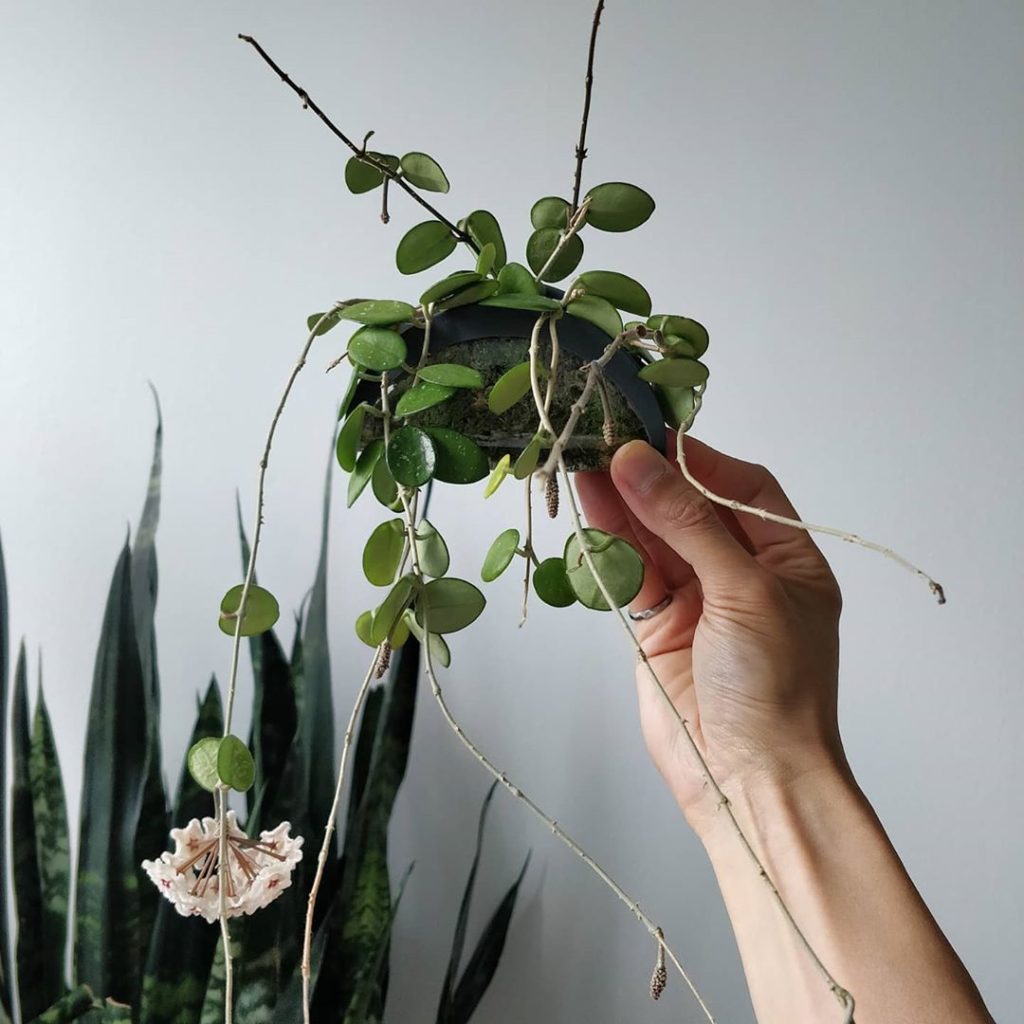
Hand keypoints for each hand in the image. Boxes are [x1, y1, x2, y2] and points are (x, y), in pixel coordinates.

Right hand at [576, 437, 846, 832]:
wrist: (749, 781)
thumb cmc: (776, 687)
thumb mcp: (744, 591)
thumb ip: (688, 523)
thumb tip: (638, 461)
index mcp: (787, 559)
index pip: (743, 488)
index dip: (700, 460)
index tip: (654, 433)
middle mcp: (741, 574)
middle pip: (690, 509)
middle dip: (651, 477)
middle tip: (605, 439)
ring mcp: (696, 600)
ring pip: (653, 537)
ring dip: (621, 503)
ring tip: (584, 463)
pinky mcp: (655, 627)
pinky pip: (628, 574)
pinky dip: (607, 545)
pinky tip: (588, 510)